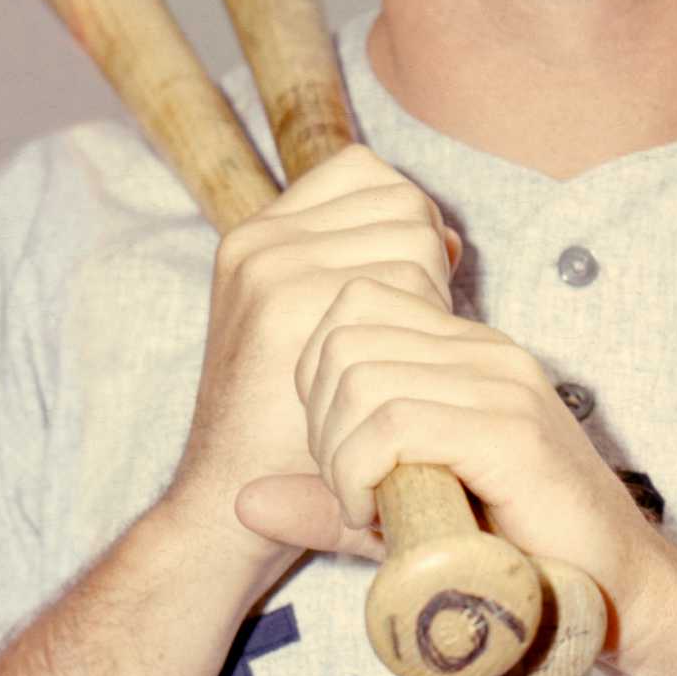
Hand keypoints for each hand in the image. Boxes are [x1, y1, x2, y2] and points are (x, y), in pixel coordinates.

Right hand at [162, 144, 460, 570]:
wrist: (229, 505)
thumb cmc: (290, 426)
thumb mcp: (310, 329)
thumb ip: (361, 267)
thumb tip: (447, 235)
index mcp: (257, 235)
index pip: (364, 170)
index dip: (404, 216)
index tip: (416, 278)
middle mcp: (260, 240)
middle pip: (400, 199)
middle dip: (427, 254)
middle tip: (416, 327)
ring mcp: (274, 268)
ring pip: (413, 234)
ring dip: (433, 291)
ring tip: (406, 354)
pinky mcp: (295, 305)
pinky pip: (410, 278)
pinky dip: (428, 319)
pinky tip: (406, 370)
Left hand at [289, 275, 664, 641]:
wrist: (614, 593)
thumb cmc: (514, 556)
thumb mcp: (404, 517)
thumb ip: (330, 499)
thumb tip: (242, 497)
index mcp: (467, 351)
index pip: (355, 302)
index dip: (317, 374)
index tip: (335, 449)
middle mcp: (486, 351)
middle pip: (344, 332)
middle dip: (319, 415)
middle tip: (345, 484)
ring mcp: (502, 385)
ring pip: (360, 375)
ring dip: (338, 452)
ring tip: (364, 505)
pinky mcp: (510, 432)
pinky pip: (395, 423)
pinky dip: (361, 474)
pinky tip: (378, 517)